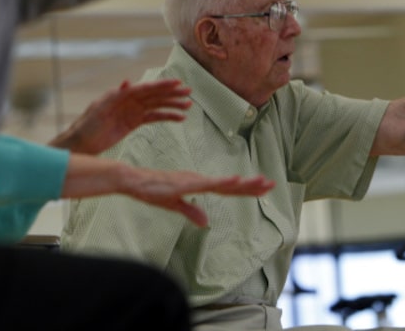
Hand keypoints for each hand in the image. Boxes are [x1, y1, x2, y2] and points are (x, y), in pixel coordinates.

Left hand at [52, 79, 191, 154]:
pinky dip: (166, 117)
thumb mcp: (98, 110)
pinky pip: (154, 117)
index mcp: (121, 94)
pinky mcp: (134, 122)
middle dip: (172, 94)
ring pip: (157, 105)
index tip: (177, 83)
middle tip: (189, 92)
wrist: (81, 144)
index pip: (146, 88)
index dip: (162, 85)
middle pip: (154, 95)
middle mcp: (129, 100)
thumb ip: (114, 96)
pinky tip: (179, 118)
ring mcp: (132, 111)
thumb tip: (128, 82)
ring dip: (173, 105)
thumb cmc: (86, 126)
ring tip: (188, 106)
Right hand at [118, 166, 275, 226]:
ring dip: (243, 183)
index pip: (227, 188)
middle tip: (272, 184)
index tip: (264, 188)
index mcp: (199, 184)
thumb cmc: (151, 190)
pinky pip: (207, 184)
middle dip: (251, 185)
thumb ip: (191, 212)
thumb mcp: (174, 205)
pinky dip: (222, 182)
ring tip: (261, 182)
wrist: (132, 181)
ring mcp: (193, 180)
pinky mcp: (185, 183)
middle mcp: (200, 180)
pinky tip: (235, 181)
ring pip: (223, 183)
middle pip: (230, 185)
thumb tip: (206, 223)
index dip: (246, 189)